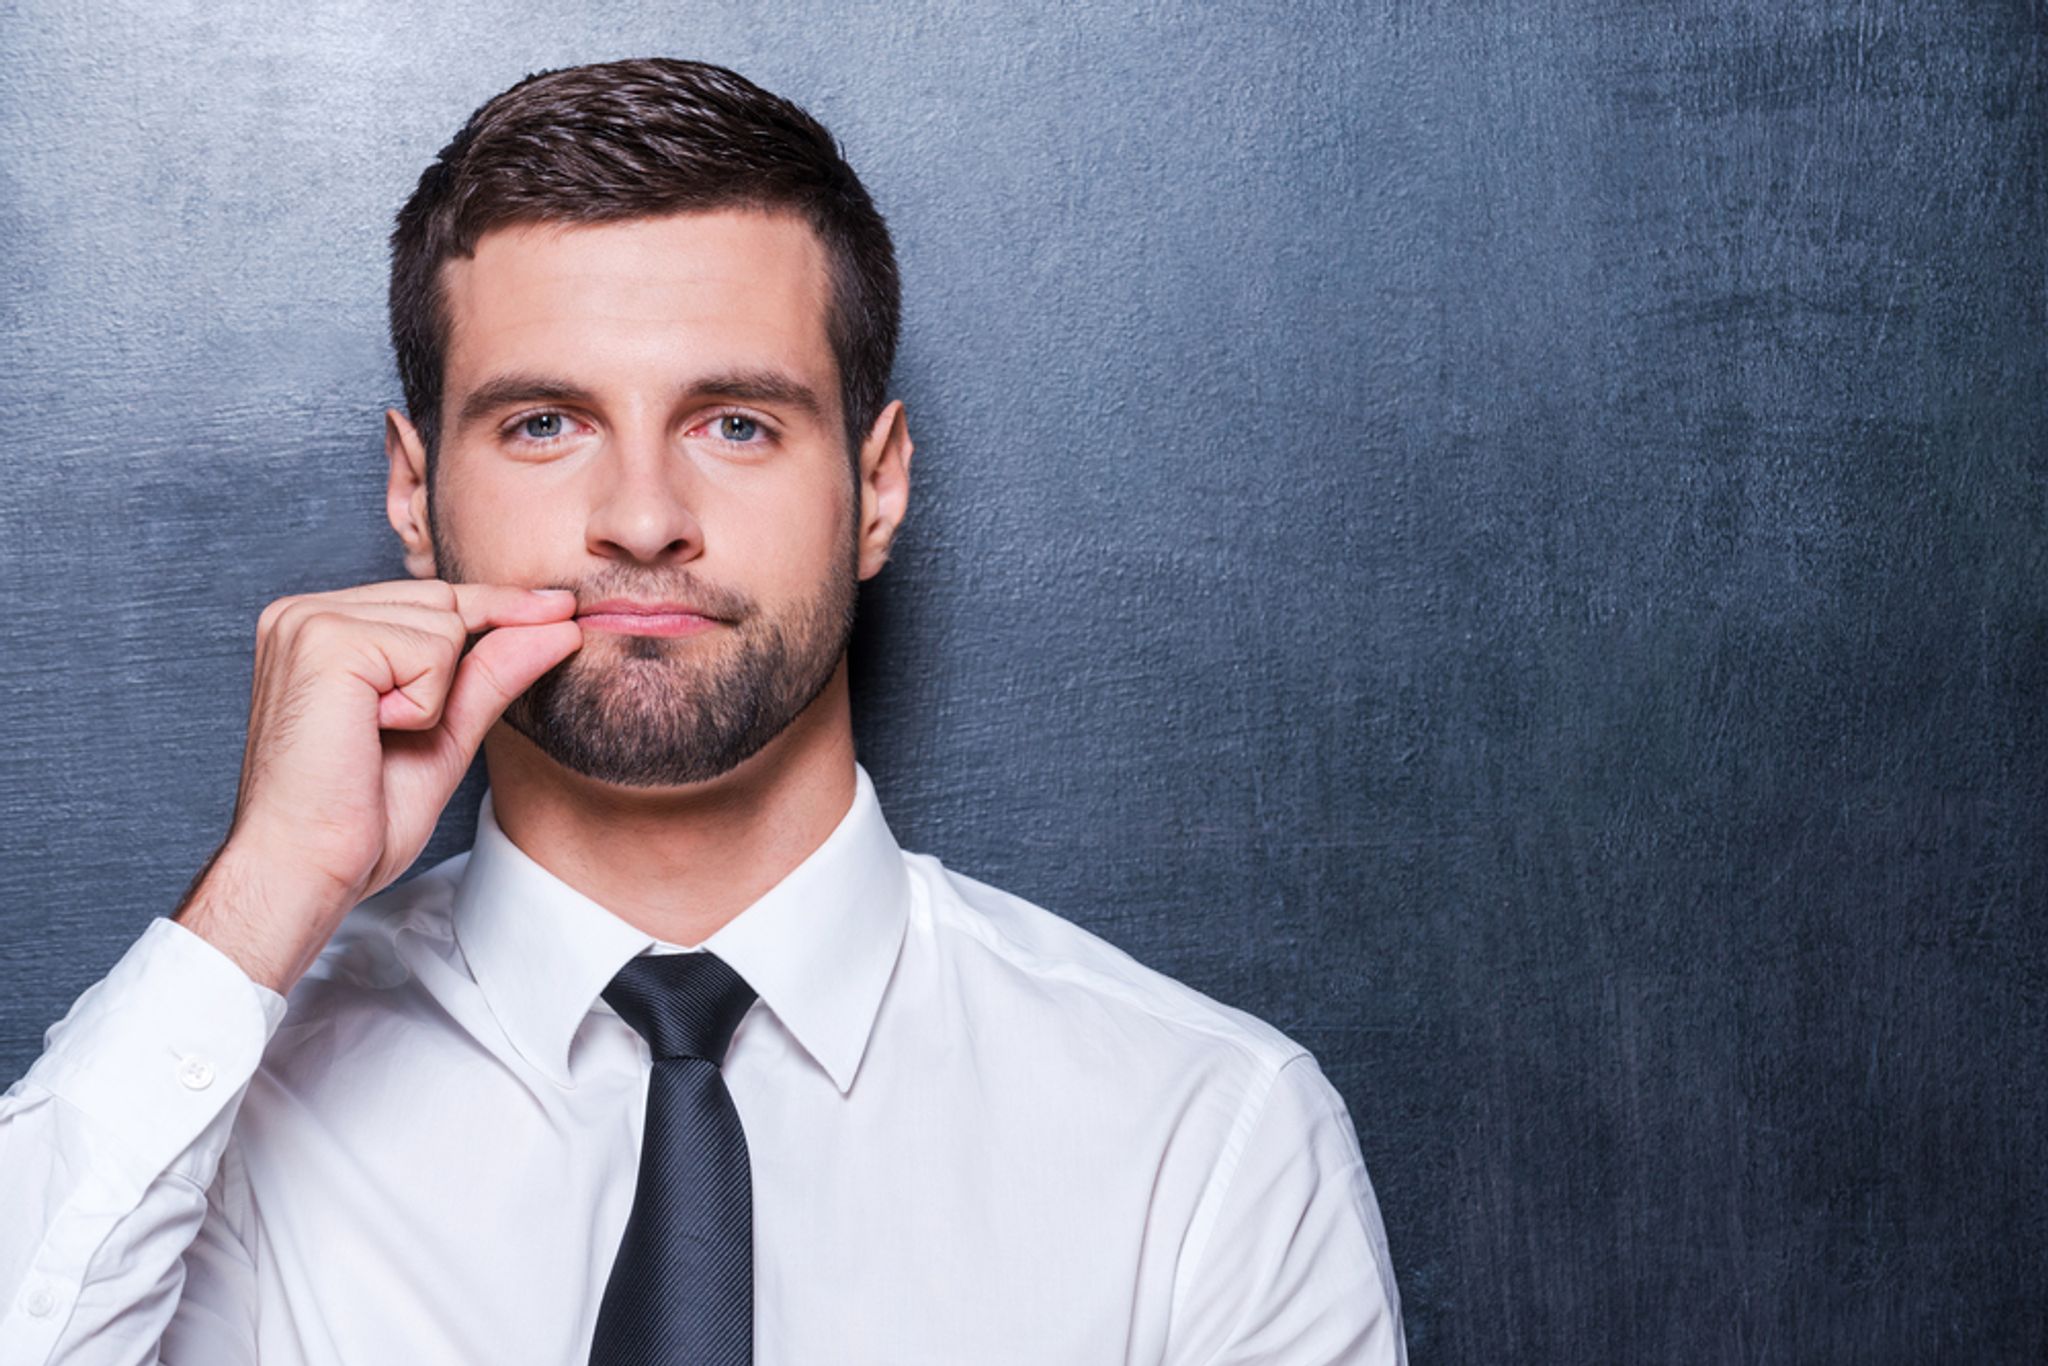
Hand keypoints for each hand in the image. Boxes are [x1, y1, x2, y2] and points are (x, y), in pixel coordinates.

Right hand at [174, 579, 582, 992]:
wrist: (306, 866)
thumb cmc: (358, 816)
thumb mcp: (444, 732)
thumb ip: (493, 673)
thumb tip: (560, 626)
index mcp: (319, 629)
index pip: (431, 597)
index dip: (499, 607)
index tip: (562, 607)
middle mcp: (303, 612)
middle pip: (445, 600)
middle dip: (451, 673)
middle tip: (390, 737)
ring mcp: (309, 620)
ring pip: (446, 622)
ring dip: (432, 697)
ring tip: (370, 740)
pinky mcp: (326, 639)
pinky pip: (433, 650)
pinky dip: (423, 705)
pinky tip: (368, 735)